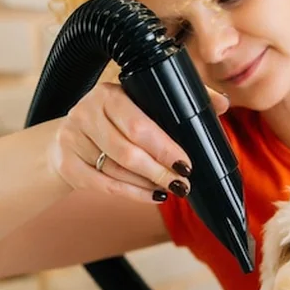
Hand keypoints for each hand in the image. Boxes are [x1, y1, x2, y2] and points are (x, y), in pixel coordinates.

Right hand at [46, 82, 229, 203]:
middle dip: (160, 171)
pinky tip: (152, 196)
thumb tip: (222, 103)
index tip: (187, 165)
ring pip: (116, 171)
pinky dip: (132, 194)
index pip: (138, 125)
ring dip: (148, 184)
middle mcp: (86, 113)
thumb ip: (180, 100)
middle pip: (127, 152)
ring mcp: (73, 140)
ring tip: (171, 189)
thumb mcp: (142, 102)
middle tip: (183, 183)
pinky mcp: (67, 164)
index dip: (165, 148)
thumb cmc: (116, 120)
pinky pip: (104, 185)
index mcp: (109, 94)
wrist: (69, 135)